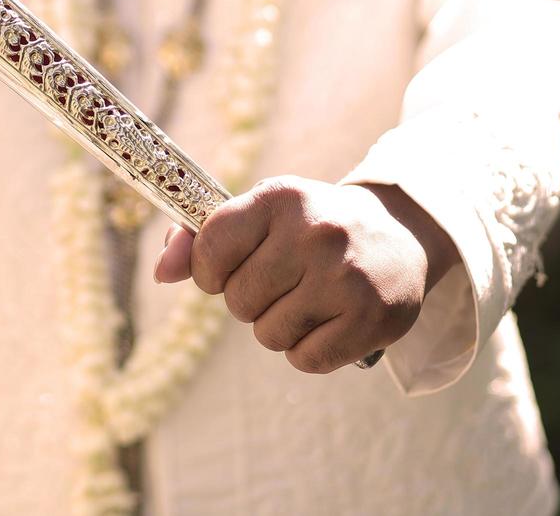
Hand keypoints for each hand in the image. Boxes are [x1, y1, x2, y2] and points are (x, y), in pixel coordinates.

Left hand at [152, 177, 460, 373]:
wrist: (399, 232)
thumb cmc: (310, 224)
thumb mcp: (261, 213)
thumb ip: (201, 237)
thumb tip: (160, 272)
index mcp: (281, 199)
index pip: (210, 248)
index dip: (208, 270)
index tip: (227, 268)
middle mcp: (316, 233)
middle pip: (238, 301)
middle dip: (250, 300)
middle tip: (282, 282)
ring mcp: (346, 277)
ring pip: (268, 335)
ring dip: (279, 327)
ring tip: (307, 300)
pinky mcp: (373, 318)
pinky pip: (305, 361)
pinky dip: (308, 351)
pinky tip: (328, 322)